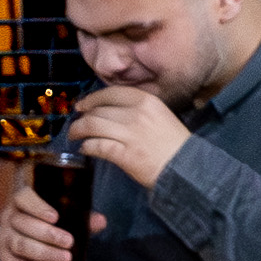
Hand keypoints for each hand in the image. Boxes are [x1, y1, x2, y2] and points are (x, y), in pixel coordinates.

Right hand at [0, 180, 84, 260]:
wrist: (26, 240)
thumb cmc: (46, 223)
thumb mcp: (62, 216)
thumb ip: (79, 218)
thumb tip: (101, 221)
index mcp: (21, 202)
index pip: (24, 199)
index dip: (38, 207)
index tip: (56, 217)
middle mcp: (9, 218)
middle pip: (24, 224)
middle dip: (48, 234)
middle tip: (69, 242)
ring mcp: (4, 239)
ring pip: (20, 245)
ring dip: (44, 253)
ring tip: (66, 259)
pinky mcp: (5, 259)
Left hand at [71, 86, 191, 188]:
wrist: (186, 167)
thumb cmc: (173, 143)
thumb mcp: (159, 115)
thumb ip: (136, 109)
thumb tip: (108, 110)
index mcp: (146, 100)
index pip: (110, 93)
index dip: (91, 99)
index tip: (82, 106)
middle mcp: (136, 113)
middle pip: (98, 110)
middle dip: (82, 117)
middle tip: (77, 124)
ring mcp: (129, 134)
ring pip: (92, 125)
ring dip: (78, 130)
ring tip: (75, 136)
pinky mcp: (123, 154)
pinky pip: (96, 146)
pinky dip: (87, 147)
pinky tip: (85, 149)